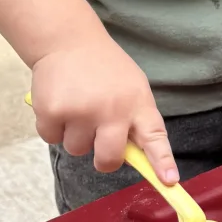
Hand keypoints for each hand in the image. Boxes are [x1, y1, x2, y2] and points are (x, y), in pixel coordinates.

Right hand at [30, 36, 177, 183]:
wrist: (68, 40)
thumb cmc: (104, 69)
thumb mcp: (132, 87)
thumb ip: (135, 120)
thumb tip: (136, 158)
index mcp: (137, 103)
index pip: (155, 138)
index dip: (162, 162)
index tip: (169, 181)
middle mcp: (112, 109)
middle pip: (109, 158)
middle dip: (104, 159)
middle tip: (98, 142)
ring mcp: (81, 111)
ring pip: (76, 150)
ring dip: (74, 135)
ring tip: (76, 106)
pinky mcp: (53, 111)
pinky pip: (51, 139)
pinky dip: (52, 126)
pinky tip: (59, 103)